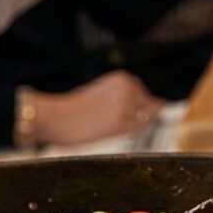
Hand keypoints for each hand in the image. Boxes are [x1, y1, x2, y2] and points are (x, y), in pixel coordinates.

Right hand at [28, 71, 162, 146]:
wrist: (55, 117)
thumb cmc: (76, 108)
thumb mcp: (103, 93)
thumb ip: (126, 98)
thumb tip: (157, 108)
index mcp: (123, 79)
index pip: (143, 94)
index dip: (136, 108)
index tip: (122, 114)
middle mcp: (128, 89)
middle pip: (148, 107)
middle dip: (138, 117)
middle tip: (112, 122)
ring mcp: (126, 107)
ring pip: (145, 120)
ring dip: (133, 126)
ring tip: (107, 124)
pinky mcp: (120, 124)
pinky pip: (137, 130)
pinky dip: (130, 133)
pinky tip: (111, 130)